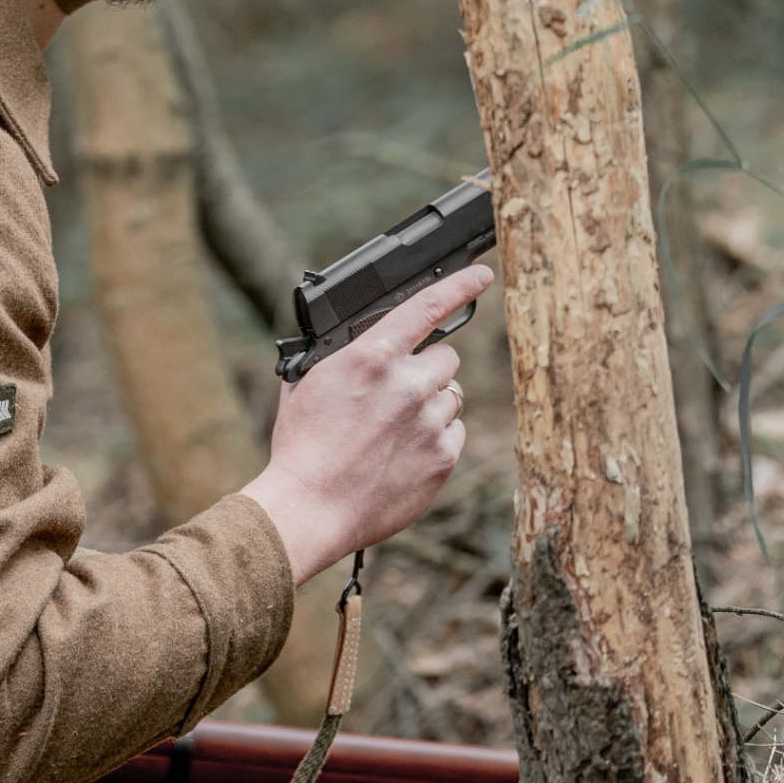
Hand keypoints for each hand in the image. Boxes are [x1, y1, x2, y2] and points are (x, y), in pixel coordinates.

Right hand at [240, 264, 489, 585]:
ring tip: (395, 427)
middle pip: (445, 356)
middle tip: (397, 391)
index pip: (426, 307)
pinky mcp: (443, 457)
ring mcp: (429, 422)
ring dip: (431, 402)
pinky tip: (403, 450)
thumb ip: (343, 354)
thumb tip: (359, 340)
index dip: (459, 286)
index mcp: (371, 357)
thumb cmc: (302, 445)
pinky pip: (454, 430)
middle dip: (425, 367)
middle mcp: (408, 383)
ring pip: (452, 393)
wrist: (310, 506)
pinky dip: (436, 436)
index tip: (481, 276)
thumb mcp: (309, 382)